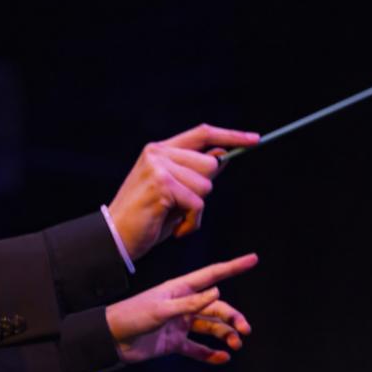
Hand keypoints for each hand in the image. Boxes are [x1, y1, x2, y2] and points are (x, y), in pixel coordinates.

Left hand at [106, 254, 257, 364]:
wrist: (112, 339)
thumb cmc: (133, 316)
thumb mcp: (162, 309)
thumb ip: (190, 304)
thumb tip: (218, 292)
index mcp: (180, 289)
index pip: (213, 275)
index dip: (234, 267)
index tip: (253, 259)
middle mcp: (183, 304)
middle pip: (217, 307)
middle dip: (233, 317)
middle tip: (245, 330)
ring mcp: (180, 323)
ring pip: (211, 327)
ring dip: (225, 335)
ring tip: (236, 344)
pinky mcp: (174, 342)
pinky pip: (198, 348)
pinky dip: (211, 353)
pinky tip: (223, 358)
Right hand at [107, 124, 258, 259]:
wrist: (116, 238)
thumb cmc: (148, 217)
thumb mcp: (176, 191)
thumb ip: (197, 171)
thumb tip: (225, 154)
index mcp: (160, 149)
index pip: (203, 133)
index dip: (231, 135)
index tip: (255, 140)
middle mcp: (158, 152)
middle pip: (210, 164)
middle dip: (203, 190)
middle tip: (180, 206)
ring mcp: (159, 167)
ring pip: (206, 186)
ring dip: (196, 210)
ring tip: (174, 218)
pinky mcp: (162, 185)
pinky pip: (198, 204)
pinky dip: (192, 222)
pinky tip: (175, 229)